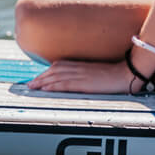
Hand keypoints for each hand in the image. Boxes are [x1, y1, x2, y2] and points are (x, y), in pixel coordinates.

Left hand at [26, 58, 143, 93]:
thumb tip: (74, 80)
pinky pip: (64, 84)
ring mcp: (79, 75)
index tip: (36, 79)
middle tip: (29, 85)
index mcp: (79, 64)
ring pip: (55, 76)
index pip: (57, 67)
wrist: (125, 73)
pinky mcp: (84, 83)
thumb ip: (83, 73)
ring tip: (32, 87)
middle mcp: (77, 68)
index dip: (45, 73)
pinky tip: (45, 89)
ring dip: (42, 82)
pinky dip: (52, 86)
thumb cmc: (113, 74)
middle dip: (40, 78)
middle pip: (53, 71)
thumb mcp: (94, 71)